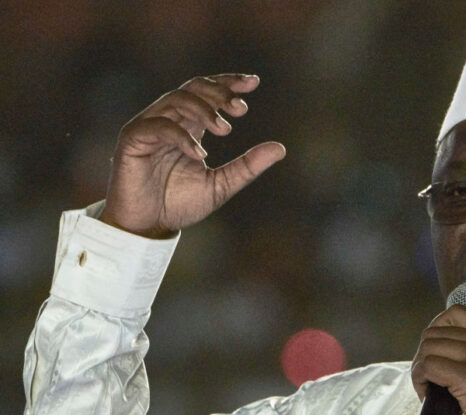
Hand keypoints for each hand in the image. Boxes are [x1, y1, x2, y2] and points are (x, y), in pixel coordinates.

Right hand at [100, 74, 285, 238]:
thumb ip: (248, 166)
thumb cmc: (179, 203)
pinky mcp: (132, 140)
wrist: (146, 227)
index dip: (229, 83)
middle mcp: (169, 120)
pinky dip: (182, 137)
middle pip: (193, 87)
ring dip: (203, 110)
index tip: (254, 83)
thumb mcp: (221, 184)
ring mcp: (148, 127)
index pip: (208, 92)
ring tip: (226, 129)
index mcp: (189, 126)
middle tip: (241, 108)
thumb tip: (281, 148)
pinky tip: (201, 154)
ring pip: (176, 100)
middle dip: (219, 92)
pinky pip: (158, 127)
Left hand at [411, 305, 465, 414]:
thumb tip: (446, 348)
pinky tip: (427, 394)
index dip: (436, 329)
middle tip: (427, 375)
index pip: (456, 312)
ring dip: (420, 367)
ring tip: (427, 385)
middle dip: (425, 352)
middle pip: (436, 331)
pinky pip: (427, 366)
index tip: (434, 350)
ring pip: (429, 347)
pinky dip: (419, 379)